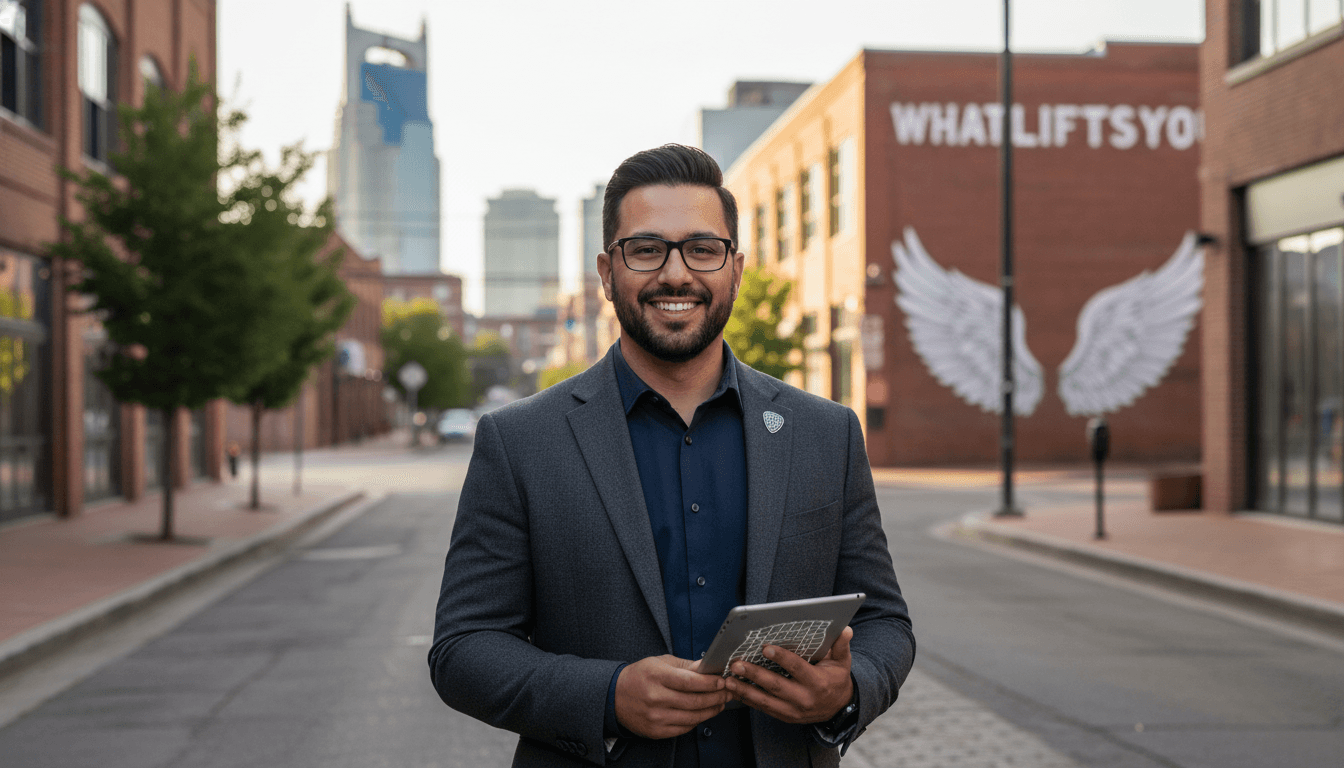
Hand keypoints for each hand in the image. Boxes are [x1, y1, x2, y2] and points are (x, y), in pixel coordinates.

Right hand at [615, 655, 730, 738]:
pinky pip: (685, 727)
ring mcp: (656, 717)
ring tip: (721, 702)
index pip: (690, 681)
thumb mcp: (659, 663)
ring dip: (712, 710)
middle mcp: (656, 697)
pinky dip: (698, 720)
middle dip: (717, 696)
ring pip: (693, 716)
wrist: (614, 697)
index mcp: (657, 676)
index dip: (710, 682)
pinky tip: (704, 712)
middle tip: (728, 691)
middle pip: (695, 701)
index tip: (723, 680)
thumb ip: (685, 666)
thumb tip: (708, 667)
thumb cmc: (638, 677)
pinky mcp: (657, 731)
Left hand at [724, 626, 853, 724]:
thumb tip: (845, 629)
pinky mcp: (786, 717)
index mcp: (818, 683)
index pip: (797, 669)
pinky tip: (735, 690)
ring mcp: (794, 711)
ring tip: (729, 680)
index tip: (765, 648)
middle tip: (737, 664)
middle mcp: (804, 699)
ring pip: (765, 701)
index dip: (781, 658)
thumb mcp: (842, 662)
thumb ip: (841, 645)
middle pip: (776, 686)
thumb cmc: (836, 680)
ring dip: (745, 690)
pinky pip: (764, 709)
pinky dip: (748, 700)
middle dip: (754, 674)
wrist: (839, 709)